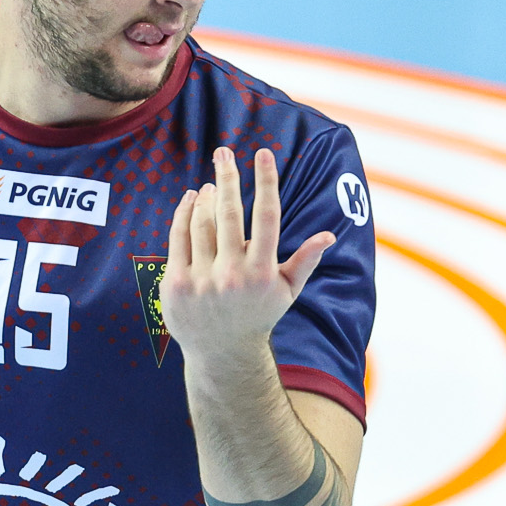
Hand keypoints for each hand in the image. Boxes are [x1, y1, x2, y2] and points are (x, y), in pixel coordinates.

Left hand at [159, 147, 333, 363]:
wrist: (221, 354)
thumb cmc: (258, 316)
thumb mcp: (286, 292)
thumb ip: (305, 261)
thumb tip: (329, 235)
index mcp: (262, 272)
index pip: (267, 216)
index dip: (266, 181)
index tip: (264, 154)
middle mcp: (232, 274)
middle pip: (229, 212)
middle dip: (227, 176)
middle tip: (224, 152)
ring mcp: (202, 279)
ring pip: (202, 222)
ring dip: (206, 195)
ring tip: (211, 181)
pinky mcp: (176, 283)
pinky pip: (178, 237)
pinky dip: (184, 213)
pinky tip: (191, 198)